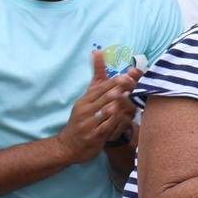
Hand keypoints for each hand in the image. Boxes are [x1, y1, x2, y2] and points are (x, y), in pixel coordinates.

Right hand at [55, 50, 140, 164]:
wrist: (69, 146)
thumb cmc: (81, 120)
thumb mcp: (86, 100)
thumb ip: (96, 79)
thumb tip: (97, 52)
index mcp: (84, 101)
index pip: (99, 88)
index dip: (113, 81)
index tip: (126, 75)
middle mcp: (85, 110)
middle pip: (103, 97)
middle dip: (116, 89)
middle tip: (129, 82)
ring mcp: (88, 123)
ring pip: (104, 111)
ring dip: (116, 103)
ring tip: (126, 96)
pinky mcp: (93, 136)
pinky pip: (106, 126)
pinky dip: (115, 121)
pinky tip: (123, 116)